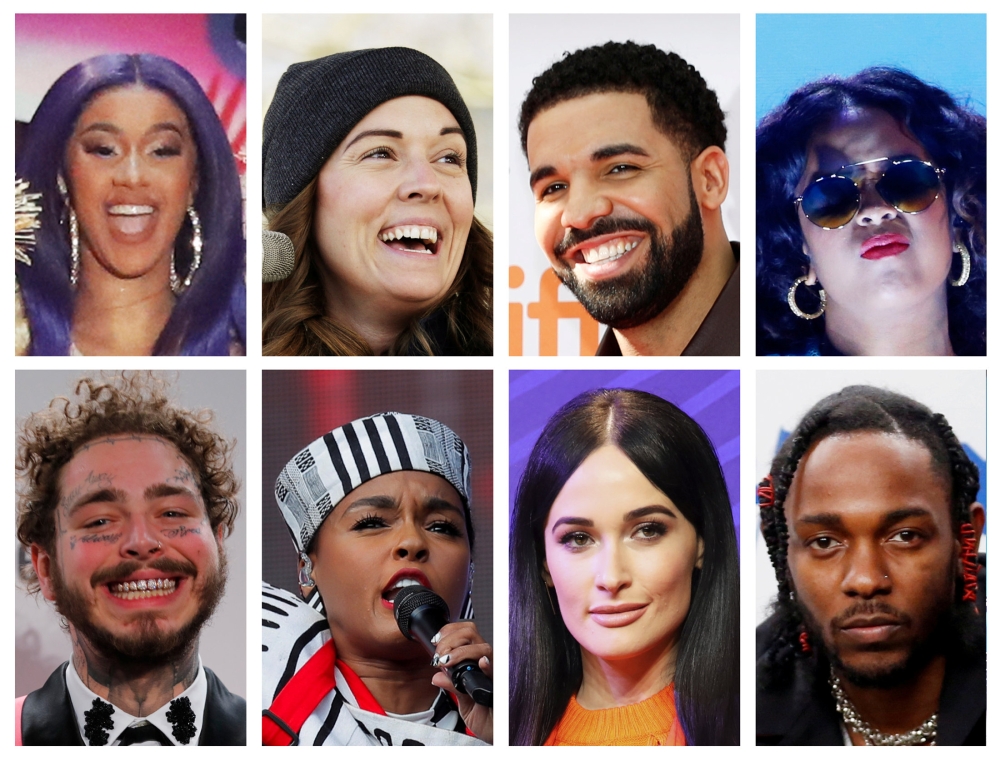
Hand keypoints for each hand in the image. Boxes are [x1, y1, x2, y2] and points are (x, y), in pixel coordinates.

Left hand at [429, 620, 492, 744]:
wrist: (499, 736)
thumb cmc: (487, 720)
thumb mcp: (464, 703)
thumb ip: (453, 687)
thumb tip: (437, 675)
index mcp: (477, 663)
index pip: (466, 634)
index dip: (450, 632)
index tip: (435, 642)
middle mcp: (489, 663)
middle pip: (472, 633)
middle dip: (451, 640)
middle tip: (440, 656)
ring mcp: (498, 671)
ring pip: (483, 648)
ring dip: (461, 651)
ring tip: (448, 662)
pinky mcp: (507, 685)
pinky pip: (499, 671)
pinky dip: (489, 665)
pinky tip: (481, 664)